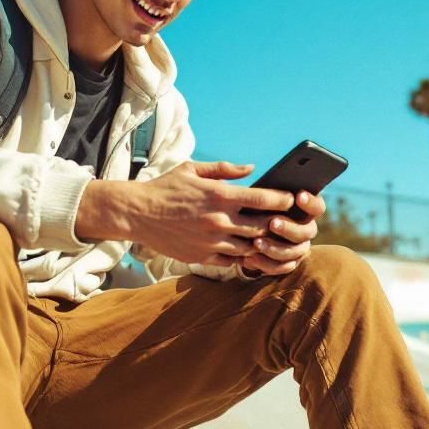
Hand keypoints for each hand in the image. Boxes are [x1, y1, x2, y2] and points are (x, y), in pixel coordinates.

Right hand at [76, 160, 294, 267]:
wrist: (136, 213)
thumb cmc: (165, 188)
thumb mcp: (193, 169)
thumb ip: (225, 169)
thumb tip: (251, 168)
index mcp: (220, 195)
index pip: (264, 199)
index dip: (283, 200)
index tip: (291, 199)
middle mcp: (219, 220)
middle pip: (264, 226)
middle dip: (279, 224)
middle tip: (288, 221)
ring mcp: (211, 241)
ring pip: (250, 247)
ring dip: (262, 242)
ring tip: (271, 237)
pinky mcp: (202, 256)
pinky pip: (232, 260)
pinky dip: (242, 255)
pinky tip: (247, 249)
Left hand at [241, 190, 324, 275]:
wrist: (244, 229)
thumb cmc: (254, 205)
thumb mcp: (259, 195)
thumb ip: (265, 190)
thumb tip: (256, 175)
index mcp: (306, 210)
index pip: (318, 207)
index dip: (311, 203)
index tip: (298, 195)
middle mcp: (307, 229)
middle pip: (307, 232)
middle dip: (289, 228)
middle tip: (272, 223)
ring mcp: (299, 248)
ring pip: (295, 252)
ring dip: (275, 248)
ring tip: (256, 243)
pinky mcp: (288, 263)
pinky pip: (282, 267)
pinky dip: (266, 264)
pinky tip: (249, 258)